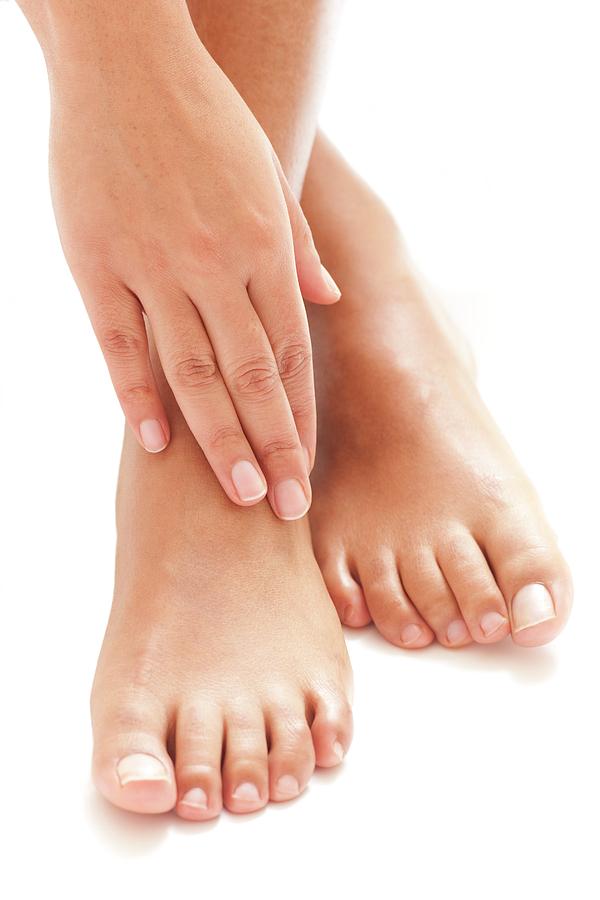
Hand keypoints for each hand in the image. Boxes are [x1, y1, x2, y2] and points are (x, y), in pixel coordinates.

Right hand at [46, 14, 338, 519]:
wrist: (125, 59)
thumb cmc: (206, 117)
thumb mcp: (269, 172)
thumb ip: (299, 242)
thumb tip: (330, 297)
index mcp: (263, 244)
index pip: (290, 352)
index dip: (301, 416)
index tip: (308, 470)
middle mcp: (216, 262)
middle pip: (252, 374)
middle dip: (274, 445)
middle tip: (287, 509)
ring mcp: (154, 263)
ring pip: (193, 369)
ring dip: (219, 438)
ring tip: (240, 493)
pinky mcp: (96, 260)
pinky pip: (119, 341)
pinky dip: (136, 394)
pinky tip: (154, 444)